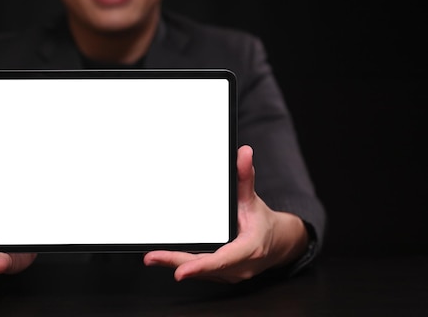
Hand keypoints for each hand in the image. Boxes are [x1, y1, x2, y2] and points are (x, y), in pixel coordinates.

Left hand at [143, 145, 308, 282]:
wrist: (278, 244)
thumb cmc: (262, 223)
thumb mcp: (252, 199)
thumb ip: (245, 177)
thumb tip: (243, 154)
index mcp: (249, 249)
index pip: (222, 260)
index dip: (200, 266)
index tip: (180, 272)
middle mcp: (239, 267)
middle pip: (203, 267)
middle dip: (174, 262)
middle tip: (152, 257)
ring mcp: (230, 274)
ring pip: (200, 272)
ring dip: (175, 264)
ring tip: (153, 257)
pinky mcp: (221, 275)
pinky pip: (201, 271)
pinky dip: (184, 264)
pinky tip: (165, 258)